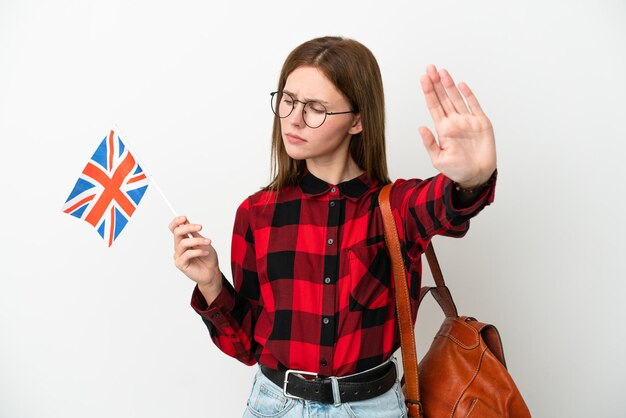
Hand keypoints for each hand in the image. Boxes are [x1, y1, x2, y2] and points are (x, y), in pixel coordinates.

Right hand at [169, 216, 221, 292]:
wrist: (213, 272)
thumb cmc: (208, 258)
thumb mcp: (203, 242)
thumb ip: (194, 233)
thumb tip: (186, 221)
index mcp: (183, 240)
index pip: (174, 229)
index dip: (176, 222)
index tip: (185, 218)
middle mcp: (179, 248)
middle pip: (177, 233)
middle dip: (188, 228)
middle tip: (200, 227)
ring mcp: (178, 256)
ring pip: (183, 243)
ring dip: (198, 241)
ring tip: (208, 242)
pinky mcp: (181, 264)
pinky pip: (187, 254)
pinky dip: (198, 251)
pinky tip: (206, 253)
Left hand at [419, 65, 496, 187]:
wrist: (476, 176)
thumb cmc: (456, 169)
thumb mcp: (438, 159)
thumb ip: (429, 143)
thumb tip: (421, 127)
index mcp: (442, 129)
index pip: (433, 106)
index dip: (428, 92)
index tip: (423, 78)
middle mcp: (454, 121)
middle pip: (443, 98)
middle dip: (436, 83)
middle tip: (430, 68)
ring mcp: (467, 121)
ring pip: (457, 98)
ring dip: (449, 85)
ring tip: (442, 72)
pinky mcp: (481, 123)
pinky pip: (474, 105)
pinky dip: (468, 95)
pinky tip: (461, 85)